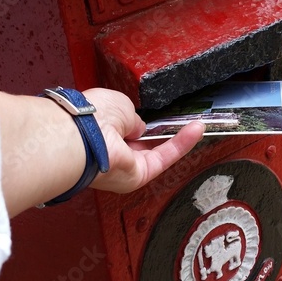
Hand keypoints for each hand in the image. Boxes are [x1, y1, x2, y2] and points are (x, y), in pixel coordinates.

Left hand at [83, 88, 204, 192]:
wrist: (83, 135)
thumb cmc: (90, 115)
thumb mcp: (118, 105)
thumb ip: (133, 117)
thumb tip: (139, 126)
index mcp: (102, 132)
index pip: (126, 129)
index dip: (141, 124)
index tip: (157, 118)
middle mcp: (112, 151)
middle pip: (143, 144)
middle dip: (162, 134)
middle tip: (184, 123)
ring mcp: (124, 165)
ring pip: (158, 152)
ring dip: (179, 138)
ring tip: (198, 125)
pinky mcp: (137, 176)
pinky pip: (164, 158)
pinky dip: (181, 144)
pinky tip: (195, 130)